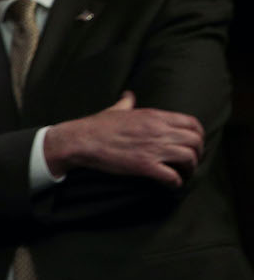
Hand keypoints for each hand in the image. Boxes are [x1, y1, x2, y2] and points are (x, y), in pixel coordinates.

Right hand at [43, 92, 203, 185]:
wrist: (81, 140)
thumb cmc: (97, 125)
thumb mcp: (116, 110)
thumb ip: (127, 103)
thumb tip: (128, 95)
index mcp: (155, 116)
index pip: (192, 123)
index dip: (198, 135)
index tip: (194, 143)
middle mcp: (159, 131)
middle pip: (195, 142)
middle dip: (198, 153)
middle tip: (191, 161)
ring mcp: (153, 149)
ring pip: (188, 158)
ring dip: (190, 169)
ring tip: (184, 174)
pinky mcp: (145, 166)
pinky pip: (172, 176)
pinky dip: (176, 182)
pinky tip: (172, 184)